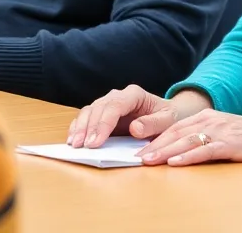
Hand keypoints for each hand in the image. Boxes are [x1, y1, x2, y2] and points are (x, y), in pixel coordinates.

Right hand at [68, 85, 210, 147]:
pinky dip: (78, 128)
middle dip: (88, 128)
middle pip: (98, 108)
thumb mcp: (167, 121)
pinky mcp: (101, 114)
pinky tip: (73, 140)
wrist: (165, 115)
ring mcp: (108, 104)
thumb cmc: (167, 117)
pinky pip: (86, 118)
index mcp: (134, 94)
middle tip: (82, 146)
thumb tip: (135, 128)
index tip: (95, 142)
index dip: (103, 124)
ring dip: (80, 128)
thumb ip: (153, 124)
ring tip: (74, 145)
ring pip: (89, 111)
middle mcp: (118, 96)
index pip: (115, 106)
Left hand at [138, 111, 241, 166]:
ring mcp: (220, 131)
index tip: (140, 150)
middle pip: (176, 133)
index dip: (156, 138)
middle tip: (137, 157)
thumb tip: (180, 149)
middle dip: (155, 145)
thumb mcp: (224, 129)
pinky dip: (188, 157)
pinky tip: (175, 163)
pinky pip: (204, 151)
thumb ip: (203, 135)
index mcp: (207, 116)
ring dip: (165, 152)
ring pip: (186, 142)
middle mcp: (211, 120)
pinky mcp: (230, 144)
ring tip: (148, 161)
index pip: (175, 127)